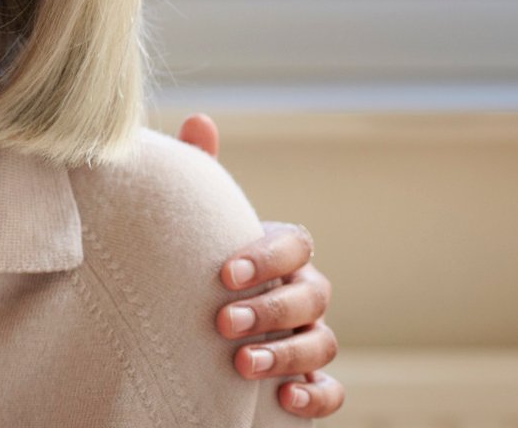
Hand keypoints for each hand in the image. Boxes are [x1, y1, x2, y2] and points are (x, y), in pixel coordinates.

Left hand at [180, 116, 343, 417]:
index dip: (266, 257)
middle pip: (311, 294)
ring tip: (243, 364)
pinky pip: (330, 390)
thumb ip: (200, 176)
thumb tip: (200, 120)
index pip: (294, 244)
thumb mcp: (194, 225)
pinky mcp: (305, 381)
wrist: (187, 331)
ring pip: (322, 341)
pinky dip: (316, 393)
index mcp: (276, 253)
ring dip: (287, 352)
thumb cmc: (196, 268)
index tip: (224, 274)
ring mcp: (307, 337)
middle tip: (223, 321)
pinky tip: (286, 396)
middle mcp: (300, 293)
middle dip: (270, 308)